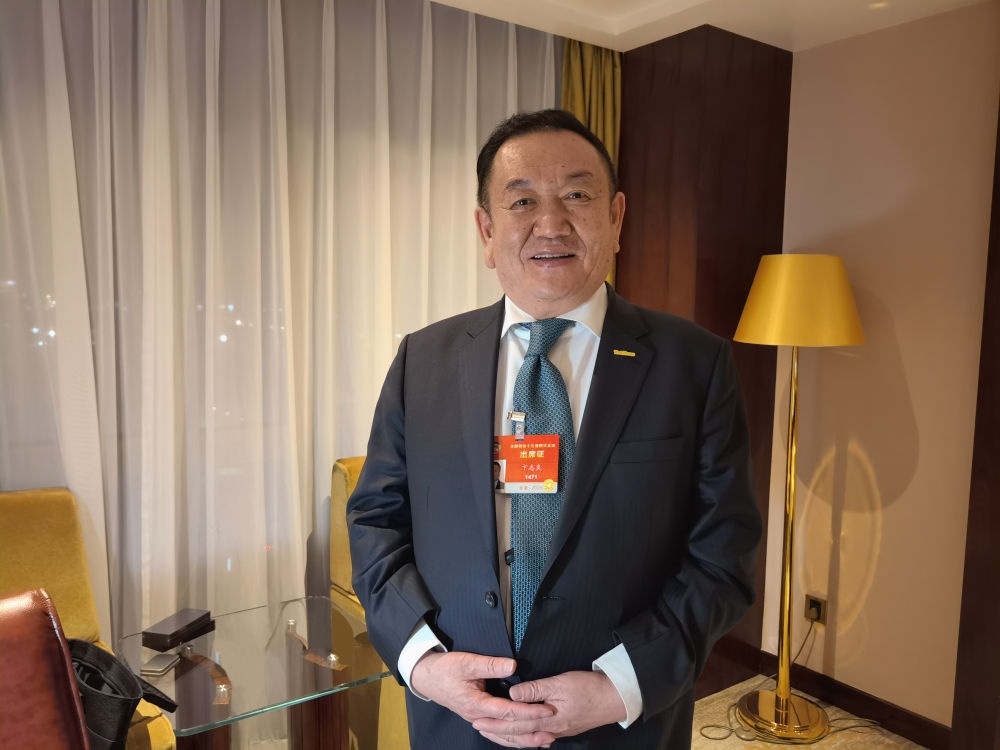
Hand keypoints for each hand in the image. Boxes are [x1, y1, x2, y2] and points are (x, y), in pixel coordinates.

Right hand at [410, 651, 553, 728]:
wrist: (427, 678)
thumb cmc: (446, 669)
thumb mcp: (466, 663)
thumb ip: (490, 665)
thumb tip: (512, 665)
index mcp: (477, 704)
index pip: (508, 711)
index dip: (529, 711)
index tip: (547, 709)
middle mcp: (479, 716)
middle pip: (509, 730)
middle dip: (531, 732)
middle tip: (553, 732)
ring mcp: (479, 719)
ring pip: (504, 735)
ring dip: (525, 739)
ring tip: (544, 740)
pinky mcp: (480, 717)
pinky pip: (499, 732)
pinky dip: (513, 737)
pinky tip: (526, 738)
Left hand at [472, 670, 625, 746]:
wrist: (614, 698)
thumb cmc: (589, 688)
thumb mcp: (560, 683)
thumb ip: (535, 689)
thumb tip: (512, 693)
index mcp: (548, 718)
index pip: (515, 722)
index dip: (496, 720)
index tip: (479, 718)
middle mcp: (551, 729)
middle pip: (519, 733)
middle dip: (497, 731)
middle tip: (479, 727)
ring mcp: (558, 731)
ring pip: (528, 738)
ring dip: (509, 736)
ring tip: (494, 732)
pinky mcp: (564, 729)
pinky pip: (538, 737)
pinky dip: (526, 737)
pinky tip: (522, 737)